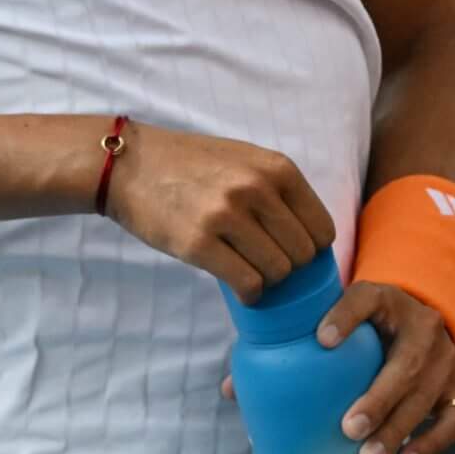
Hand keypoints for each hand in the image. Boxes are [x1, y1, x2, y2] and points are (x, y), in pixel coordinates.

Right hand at [101, 122, 338, 303]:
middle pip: (302, 254)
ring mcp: (227, 216)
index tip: (292, 252)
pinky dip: (249, 293)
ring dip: (268, 280)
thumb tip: (312, 238)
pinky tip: (241, 287)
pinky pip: (247, 283)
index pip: (322, 228)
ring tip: (250, 271)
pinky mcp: (198, 243)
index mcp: (277, 168)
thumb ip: (279, 191)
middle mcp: (257, 189)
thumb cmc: (193, 165)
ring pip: (278, 271)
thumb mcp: (247, 160)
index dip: (311, 248)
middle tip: (267, 264)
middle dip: (290, 267)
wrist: (132, 165)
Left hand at [223, 282, 454, 453]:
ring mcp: (445, 359)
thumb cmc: (365, 329)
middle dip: (379, 397)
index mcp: (386, 300)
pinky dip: (433, 443)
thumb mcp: (338, 323)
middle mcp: (422, 326)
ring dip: (399, 428)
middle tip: (348, 428)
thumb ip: (291, 348)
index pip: (368, 298)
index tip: (322, 340)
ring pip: (429, 394)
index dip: (347, 316)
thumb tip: (230, 391)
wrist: (420, 321)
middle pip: (408, 361)